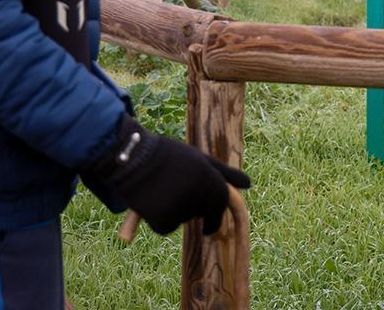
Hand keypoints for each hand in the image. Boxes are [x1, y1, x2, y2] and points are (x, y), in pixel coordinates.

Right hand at [83, 116, 249, 234]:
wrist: (134, 155)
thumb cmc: (170, 155)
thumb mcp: (201, 159)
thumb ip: (225, 174)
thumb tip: (249, 185)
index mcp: (213, 181)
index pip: (220, 205)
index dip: (214, 217)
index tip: (208, 228)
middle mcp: (202, 196)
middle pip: (200, 213)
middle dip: (191, 211)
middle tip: (175, 196)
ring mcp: (183, 209)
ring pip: (181, 220)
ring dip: (173, 211)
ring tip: (161, 188)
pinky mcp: (163, 219)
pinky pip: (165, 226)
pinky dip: (158, 219)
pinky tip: (150, 201)